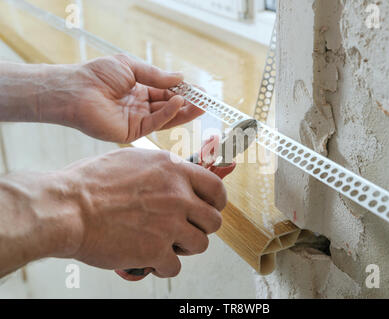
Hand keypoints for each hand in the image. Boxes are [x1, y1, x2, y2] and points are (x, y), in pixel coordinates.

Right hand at [61, 148, 225, 277]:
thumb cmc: (90, 183)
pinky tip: (150, 260)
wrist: (68, 208)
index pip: (216, 188)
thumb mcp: (133, 160)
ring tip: (167, 245)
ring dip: (185, 248)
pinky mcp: (156, 250)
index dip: (217, 202)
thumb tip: (174, 176)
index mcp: (173, 170)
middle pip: (213, 221)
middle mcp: (177, 196)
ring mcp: (169, 224)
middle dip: (201, 228)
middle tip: (185, 230)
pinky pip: (175, 267)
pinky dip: (164, 266)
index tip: (211, 209)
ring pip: (200, 245)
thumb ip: (161, 169)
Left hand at [63, 54, 203, 142]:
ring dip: (184, 111)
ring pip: (166, 117)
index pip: (166, 92)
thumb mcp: (131, 67)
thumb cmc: (97, 75)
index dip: (183, 91)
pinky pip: (156, 122)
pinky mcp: (133, 131)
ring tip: (201, 105)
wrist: (76, 90)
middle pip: (170, 106)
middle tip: (206, 101)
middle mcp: (140, 106)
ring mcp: (138, 120)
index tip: (200, 90)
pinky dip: (169, 113)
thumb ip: (156, 76)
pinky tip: (179, 102)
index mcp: (139, 90)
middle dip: (188, 103)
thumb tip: (180, 77)